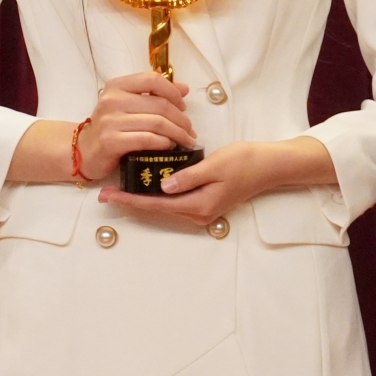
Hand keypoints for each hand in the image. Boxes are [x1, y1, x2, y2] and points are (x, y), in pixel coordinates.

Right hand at [77, 71, 195, 183]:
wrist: (84, 150)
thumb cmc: (111, 126)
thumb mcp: (130, 105)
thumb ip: (155, 95)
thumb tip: (184, 88)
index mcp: (117, 86)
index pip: (152, 79)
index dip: (173, 92)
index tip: (183, 106)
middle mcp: (112, 100)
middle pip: (160, 105)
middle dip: (181, 119)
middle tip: (190, 130)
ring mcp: (110, 121)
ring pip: (156, 123)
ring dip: (178, 133)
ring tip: (186, 140)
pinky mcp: (111, 141)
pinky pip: (146, 139)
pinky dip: (163, 143)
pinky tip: (170, 146)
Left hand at [98, 135, 334, 227]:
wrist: (270, 167)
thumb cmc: (246, 161)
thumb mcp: (215, 164)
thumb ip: (188, 176)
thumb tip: (162, 186)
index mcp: (198, 205)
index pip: (155, 205)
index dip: (129, 199)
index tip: (107, 194)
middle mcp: (198, 214)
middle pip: (156, 209)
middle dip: (130, 200)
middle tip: (105, 192)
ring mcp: (202, 210)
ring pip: (164, 206)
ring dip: (142, 198)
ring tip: (120, 187)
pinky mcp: (205, 202)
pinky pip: (175, 201)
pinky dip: (158, 195)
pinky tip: (147, 185)